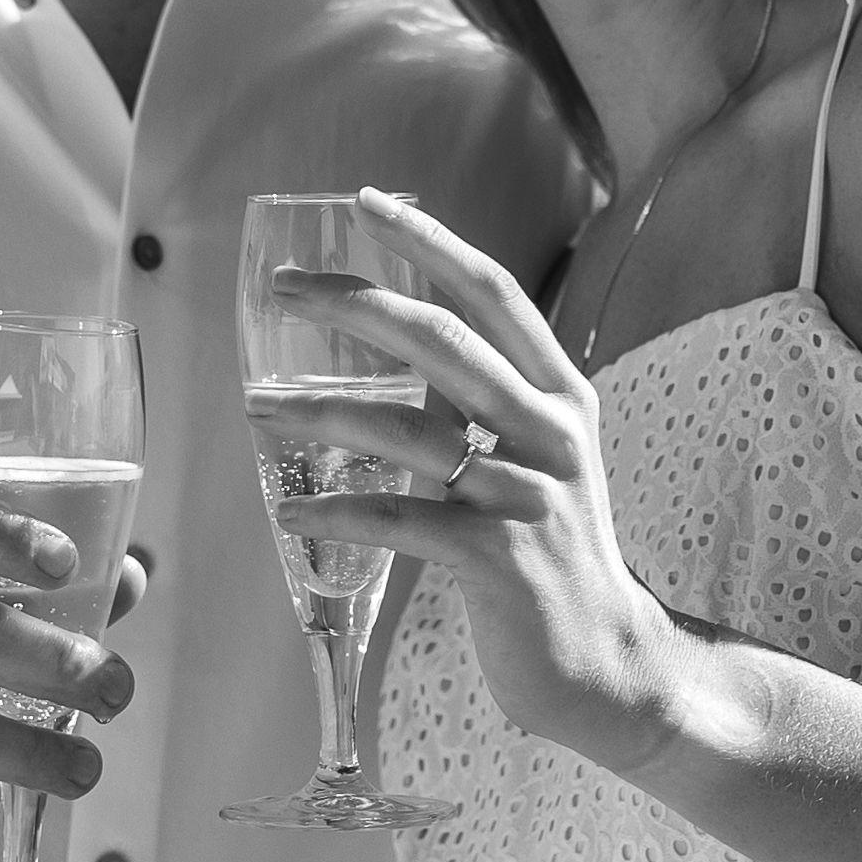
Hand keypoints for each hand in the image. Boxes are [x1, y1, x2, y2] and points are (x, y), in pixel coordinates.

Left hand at [257, 187, 695, 771]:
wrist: (606, 661)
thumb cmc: (551, 552)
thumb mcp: (534, 458)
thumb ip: (483, 401)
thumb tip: (403, 336)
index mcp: (561, 395)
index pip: (494, 294)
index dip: (430, 242)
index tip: (366, 200)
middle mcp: (552, 434)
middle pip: (446, 342)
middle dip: (357, 303)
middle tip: (283, 288)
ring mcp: (528, 498)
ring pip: (410, 431)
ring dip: (319, 412)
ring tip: (256, 407)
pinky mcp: (499, 561)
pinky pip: (398, 520)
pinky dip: (334, 510)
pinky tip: (287, 509)